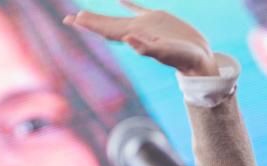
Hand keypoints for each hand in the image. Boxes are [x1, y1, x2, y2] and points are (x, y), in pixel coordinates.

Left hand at [65, 1, 217, 76]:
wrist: (198, 58)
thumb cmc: (183, 57)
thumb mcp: (165, 51)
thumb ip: (146, 47)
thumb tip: (127, 39)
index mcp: (134, 36)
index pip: (107, 29)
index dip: (91, 25)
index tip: (74, 20)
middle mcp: (135, 31)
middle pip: (106, 26)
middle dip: (88, 23)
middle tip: (68, 19)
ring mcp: (145, 25)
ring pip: (117, 19)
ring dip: (101, 17)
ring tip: (84, 14)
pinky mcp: (156, 19)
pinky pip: (137, 9)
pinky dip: (127, 4)